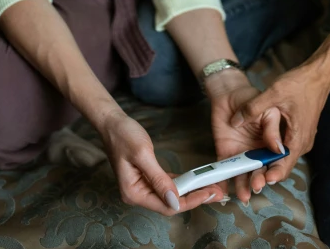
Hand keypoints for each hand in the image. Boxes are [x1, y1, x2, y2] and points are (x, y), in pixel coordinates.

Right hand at [100, 110, 225, 213]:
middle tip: (217, 192)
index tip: (208, 194)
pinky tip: (195, 181)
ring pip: (171, 195)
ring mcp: (142, 186)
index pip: (167, 206)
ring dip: (190, 191)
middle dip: (194, 198)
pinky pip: (167, 185)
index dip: (189, 202)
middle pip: (171, 203)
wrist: (112, 122)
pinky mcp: (146, 178)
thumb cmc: (123, 135)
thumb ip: (158, 178)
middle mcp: (138, 194)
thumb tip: (174, 201)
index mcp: (134, 193)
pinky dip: (181, 183)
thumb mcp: (142, 154)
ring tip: (211, 187)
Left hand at [207, 71, 284, 203]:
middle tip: (256, 185)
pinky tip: (222, 190)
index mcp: (277, 142)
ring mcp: (245, 154)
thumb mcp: (269, 107)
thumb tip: (277, 147)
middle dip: (261, 180)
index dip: (277, 172)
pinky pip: (226, 169)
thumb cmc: (255, 95)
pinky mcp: (228, 153)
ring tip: (243, 194)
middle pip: (264, 171)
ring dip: (245, 185)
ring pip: (247, 174)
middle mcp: (262, 152)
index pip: (281, 162)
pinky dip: (224, 181)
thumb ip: (271, 126)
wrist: (229, 90)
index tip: (271, 177)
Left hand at [236, 62, 329, 185]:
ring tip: (250, 172)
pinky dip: (271, 152)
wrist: (318, 75)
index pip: (285, 164)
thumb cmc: (300, 83)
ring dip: (268, 163)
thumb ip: (254, 108)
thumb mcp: (274, 93)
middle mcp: (302, 142)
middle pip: (282, 164)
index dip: (272, 174)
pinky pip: (284, 147)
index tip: (260, 180)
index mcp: (299, 137)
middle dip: (266, 172)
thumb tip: (235, 121)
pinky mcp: (298, 132)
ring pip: (282, 157)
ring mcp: (301, 138)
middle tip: (250, 182)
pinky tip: (258, 152)